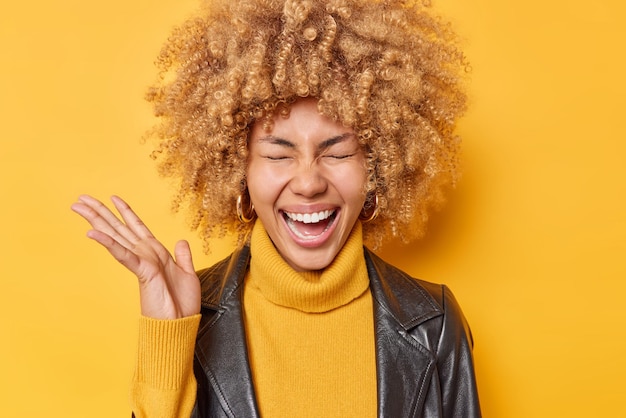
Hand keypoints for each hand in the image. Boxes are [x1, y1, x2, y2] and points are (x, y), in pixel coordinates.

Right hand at [71, 195, 200, 318]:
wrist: (180, 324)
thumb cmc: (182, 304)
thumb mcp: (187, 273)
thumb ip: (183, 256)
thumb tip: (181, 241)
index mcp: (155, 253)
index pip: (137, 227)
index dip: (126, 211)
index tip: (113, 197)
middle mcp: (145, 254)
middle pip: (119, 227)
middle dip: (101, 211)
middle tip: (81, 198)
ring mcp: (141, 262)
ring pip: (116, 235)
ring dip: (97, 219)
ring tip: (79, 206)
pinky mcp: (143, 272)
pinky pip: (124, 254)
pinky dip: (109, 243)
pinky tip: (93, 232)